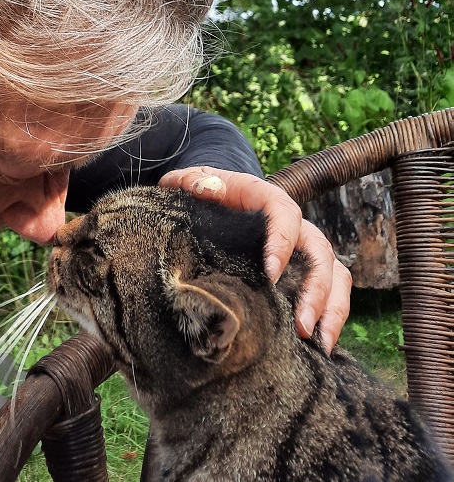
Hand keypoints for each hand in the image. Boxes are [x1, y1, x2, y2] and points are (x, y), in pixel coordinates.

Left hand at [159, 166, 351, 353]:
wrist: (214, 201)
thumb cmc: (203, 194)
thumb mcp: (193, 182)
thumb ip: (193, 181)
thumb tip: (204, 187)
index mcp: (266, 199)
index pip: (285, 214)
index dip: (282, 242)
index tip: (271, 274)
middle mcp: (294, 224)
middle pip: (319, 251)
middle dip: (316, 290)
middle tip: (301, 323)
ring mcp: (302, 249)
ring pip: (335, 275)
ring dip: (331, 310)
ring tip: (317, 342)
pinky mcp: (304, 272)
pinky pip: (332, 293)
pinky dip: (331, 319)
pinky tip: (321, 348)